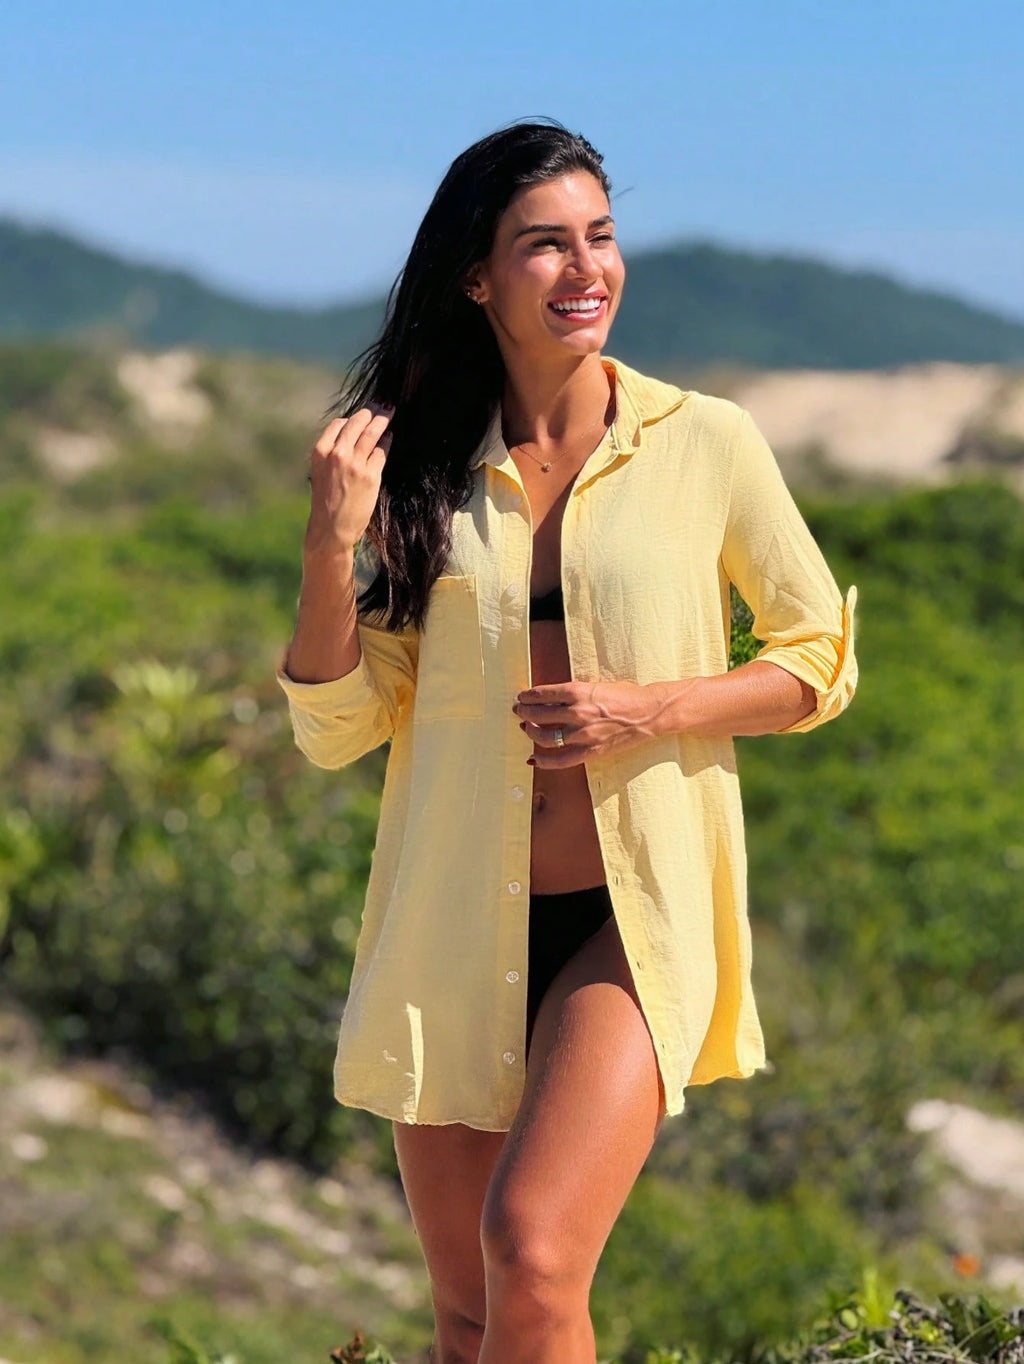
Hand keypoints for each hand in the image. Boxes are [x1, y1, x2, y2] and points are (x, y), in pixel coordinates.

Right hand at [303, 404, 393, 557]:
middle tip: (382, 404)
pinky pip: (381, 451)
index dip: (352, 418)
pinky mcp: (371, 475)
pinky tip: (389, 438)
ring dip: (383, 420)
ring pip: (372, 432)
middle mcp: (337, 453)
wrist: (331, 528)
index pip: (339, 423)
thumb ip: (333, 453)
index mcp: (320, 451)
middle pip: (358, 422)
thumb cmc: (326, 501)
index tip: (362, 415)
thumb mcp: (321, 472)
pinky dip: (386, 442)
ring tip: (390, 412)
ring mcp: (355, 463)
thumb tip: (351, 435)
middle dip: (372, 411)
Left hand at [513, 680, 668, 767]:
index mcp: (578, 691)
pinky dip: (544, 761)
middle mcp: (578, 712)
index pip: (542, 694)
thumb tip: (551, 697)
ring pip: (545, 737)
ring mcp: (583, 734)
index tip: (521, 698)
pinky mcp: (591, 751)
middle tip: (518, 711)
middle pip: (539, 715)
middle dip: (524, 712)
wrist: (648, 712)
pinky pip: (561, 760)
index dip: (527, 697)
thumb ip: (574, 692)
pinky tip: (533, 759)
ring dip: (531, 732)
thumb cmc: (625, 695)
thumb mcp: (596, 685)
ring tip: (526, 729)